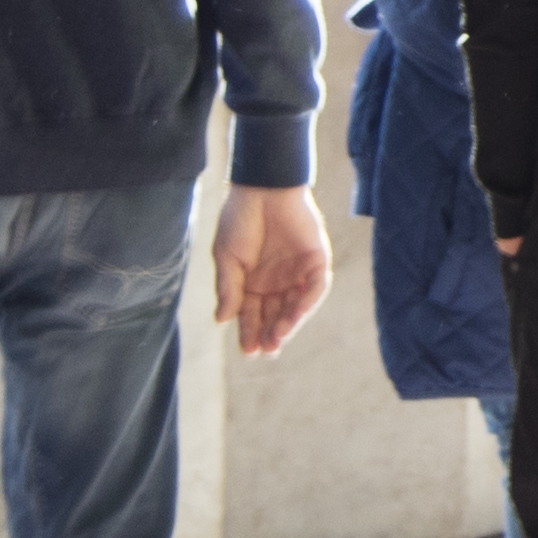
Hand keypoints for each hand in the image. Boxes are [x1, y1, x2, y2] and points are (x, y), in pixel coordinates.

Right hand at [215, 183, 334, 363]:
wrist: (261, 187)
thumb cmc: (239, 219)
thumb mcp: (227, 258)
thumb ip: (229, 289)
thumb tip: (221, 320)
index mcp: (253, 283)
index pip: (252, 315)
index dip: (250, 332)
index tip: (247, 350)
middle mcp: (276, 281)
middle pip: (275, 315)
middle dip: (270, 334)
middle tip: (264, 350)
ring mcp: (297, 272)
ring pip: (296, 306)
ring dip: (289, 324)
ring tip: (277, 339)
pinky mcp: (316, 260)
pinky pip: (315, 287)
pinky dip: (307, 302)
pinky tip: (295, 316)